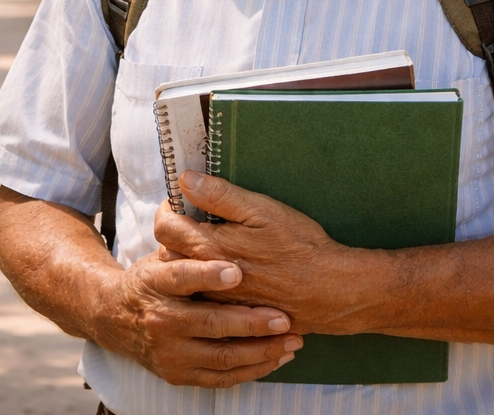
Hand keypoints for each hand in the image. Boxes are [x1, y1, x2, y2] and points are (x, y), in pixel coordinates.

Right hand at [98, 250, 301, 386]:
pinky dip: (253, 369)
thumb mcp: (159, 253)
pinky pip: (222, 378)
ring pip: (222, 356)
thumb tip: (190, 179)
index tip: (236, 270)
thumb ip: (182, 231)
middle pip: (209, 323)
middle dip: (249, 322)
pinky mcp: (180, 374)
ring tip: (291, 337)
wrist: (115, 320)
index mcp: (155, 283)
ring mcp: (171, 352)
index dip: (207, 274)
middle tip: (282, 317)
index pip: (181, 277)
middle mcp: (161, 321)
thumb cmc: (150, 280)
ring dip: (260, 349)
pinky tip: (278, 356)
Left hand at [155, 172, 360, 335]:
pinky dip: (206, 282)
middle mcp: (206, 279)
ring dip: (189, 259)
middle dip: (176, 233)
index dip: (168, 208)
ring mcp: (217, 301)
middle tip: (198, 221)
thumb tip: (185, 179)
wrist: (329, 291)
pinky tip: (226, 271)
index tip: (180, 201)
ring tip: (213, 245)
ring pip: (185, 278)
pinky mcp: (230, 314)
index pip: (164, 227)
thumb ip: (219, 195)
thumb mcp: (262, 211)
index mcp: (209, 248)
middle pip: (168, 253)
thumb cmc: (299, 246)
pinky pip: (204, 296)